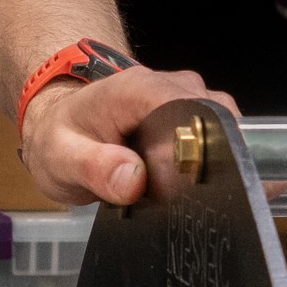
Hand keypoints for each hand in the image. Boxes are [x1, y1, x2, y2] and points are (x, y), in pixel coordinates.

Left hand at [19, 65, 242, 208]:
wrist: (61, 128)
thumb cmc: (60, 140)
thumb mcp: (61, 159)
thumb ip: (95, 168)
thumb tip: (133, 180)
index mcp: (138, 89)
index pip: (189, 107)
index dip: (202, 145)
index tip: (200, 181)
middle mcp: (170, 86)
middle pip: (217, 120)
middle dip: (215, 161)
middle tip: (196, 201)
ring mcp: (187, 97)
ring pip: (226, 129)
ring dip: (219, 164)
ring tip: (198, 198)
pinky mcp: (195, 114)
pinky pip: (221, 136)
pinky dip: (217, 161)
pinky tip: (203, 187)